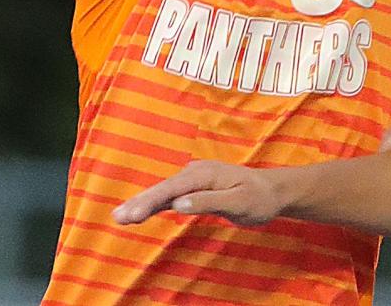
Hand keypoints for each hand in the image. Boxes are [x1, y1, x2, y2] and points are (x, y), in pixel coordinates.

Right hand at [112, 159, 283, 226]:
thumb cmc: (258, 197)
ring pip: (164, 192)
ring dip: (142, 203)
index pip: (172, 189)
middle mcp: (197, 173)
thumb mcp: (238, 202)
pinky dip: (154, 203)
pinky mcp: (196, 189)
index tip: (132, 214)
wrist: (273, 192)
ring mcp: (196, 180)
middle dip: (140, 202)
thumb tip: (178, 204)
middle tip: (117, 217)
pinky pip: (171, 196)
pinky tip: (139, 211)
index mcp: (205, 174)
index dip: (150, 201)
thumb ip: (208, 202)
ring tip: (120, 216)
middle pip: (164, 188)